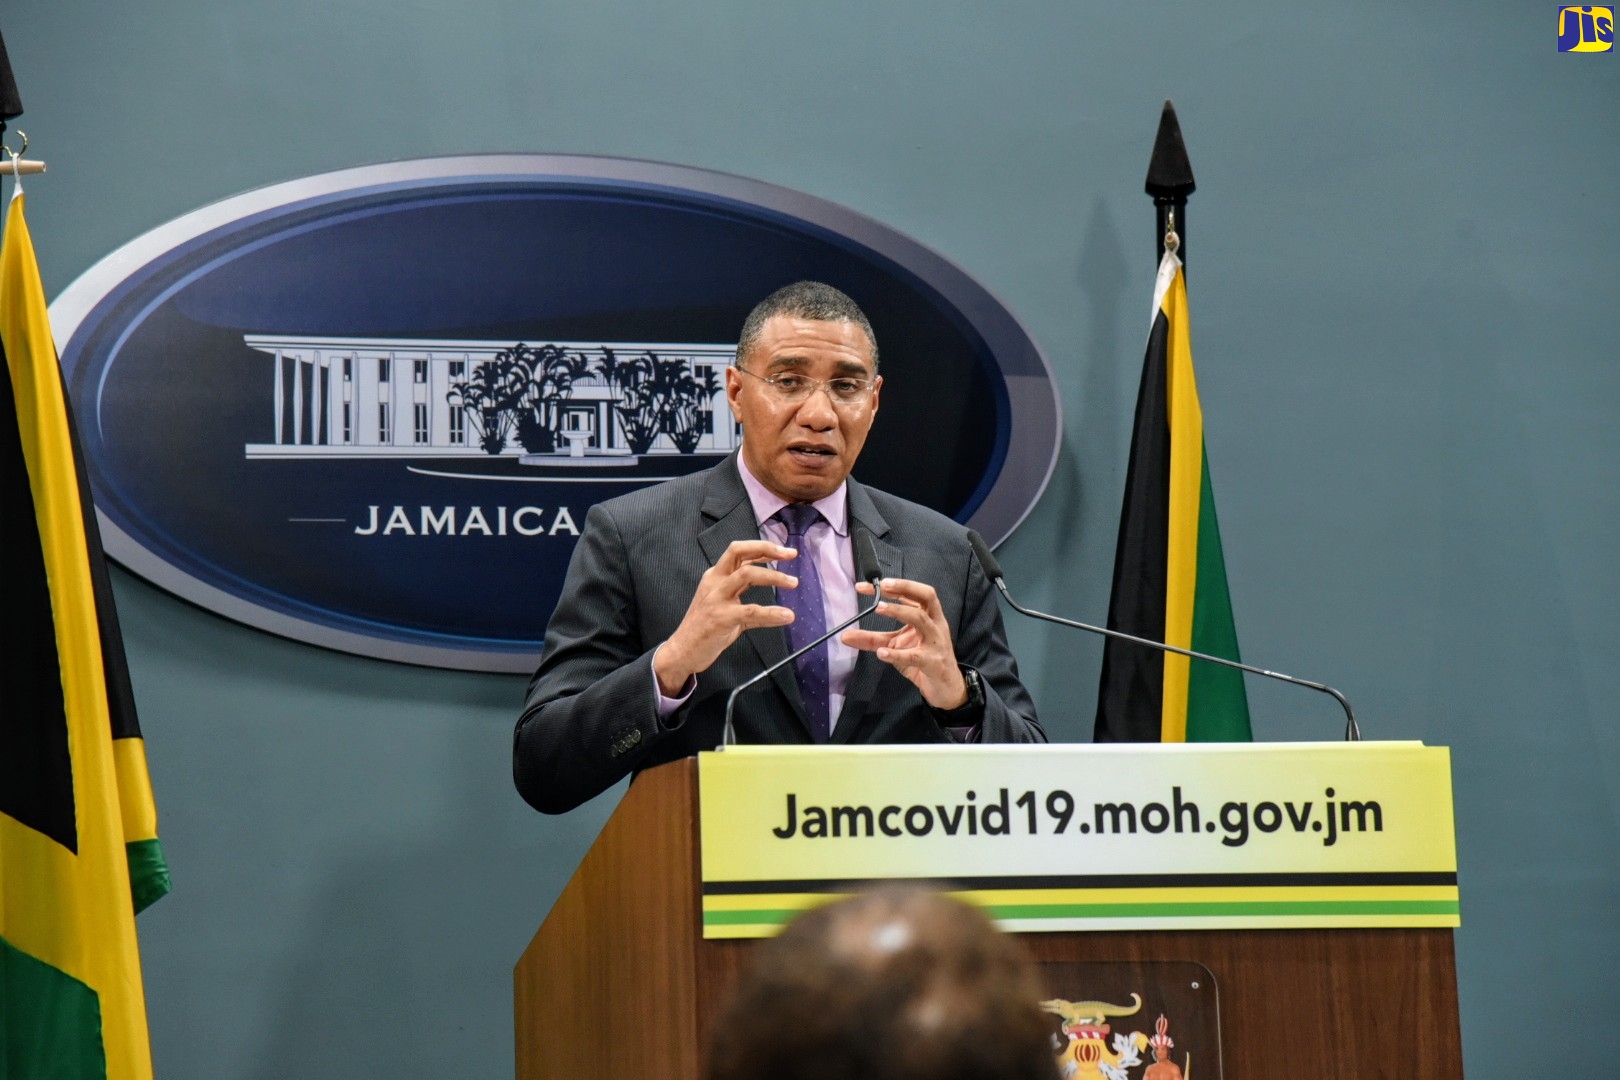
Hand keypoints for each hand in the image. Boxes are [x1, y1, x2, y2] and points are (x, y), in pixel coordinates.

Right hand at [654, 540, 796, 694]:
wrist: (683, 650)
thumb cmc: (705, 627)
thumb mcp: (727, 606)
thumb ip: (748, 598)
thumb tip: (779, 601)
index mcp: (716, 576)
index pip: (740, 552)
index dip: (764, 548)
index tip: (786, 552)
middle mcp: (715, 581)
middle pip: (738, 551)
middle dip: (766, 549)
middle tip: (790, 555)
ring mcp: (716, 598)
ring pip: (746, 574)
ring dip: (774, 576)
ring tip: (793, 582)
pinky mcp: (721, 618)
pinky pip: (751, 611)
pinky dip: (772, 612)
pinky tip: (786, 615)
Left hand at [840, 578, 968, 709]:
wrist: (946, 687)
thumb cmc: (923, 660)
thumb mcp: (895, 645)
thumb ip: (872, 639)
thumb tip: (845, 636)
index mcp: (929, 616)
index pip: (913, 593)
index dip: (894, 585)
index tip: (867, 585)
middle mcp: (935, 624)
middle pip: (927, 596)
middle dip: (905, 587)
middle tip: (882, 586)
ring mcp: (935, 643)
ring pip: (922, 620)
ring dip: (899, 611)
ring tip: (878, 608)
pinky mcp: (932, 663)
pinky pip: (914, 656)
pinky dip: (896, 654)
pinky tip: (881, 653)